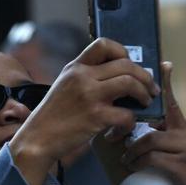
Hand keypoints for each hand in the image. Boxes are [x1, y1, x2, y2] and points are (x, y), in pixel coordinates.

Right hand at [10, 37, 157, 184]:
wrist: (36, 140)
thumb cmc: (51, 118)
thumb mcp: (63, 88)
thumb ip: (84, 78)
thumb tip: (115, 75)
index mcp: (74, 68)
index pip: (104, 44)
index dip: (123, 52)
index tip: (130, 66)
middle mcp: (82, 77)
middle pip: (126, 64)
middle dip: (145, 76)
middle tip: (150, 88)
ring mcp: (89, 96)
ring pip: (130, 83)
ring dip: (144, 93)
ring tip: (145, 102)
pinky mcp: (95, 116)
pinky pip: (126, 114)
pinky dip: (130, 122)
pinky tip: (123, 128)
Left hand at [121, 62, 185, 184]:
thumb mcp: (183, 152)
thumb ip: (165, 144)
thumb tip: (136, 140)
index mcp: (184, 127)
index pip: (172, 101)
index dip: (166, 83)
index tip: (162, 64)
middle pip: (154, 119)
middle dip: (128, 125)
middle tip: (110, 137)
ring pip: (150, 139)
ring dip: (130, 149)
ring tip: (122, 159)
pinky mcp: (183, 167)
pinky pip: (155, 159)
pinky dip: (139, 162)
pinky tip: (131, 167)